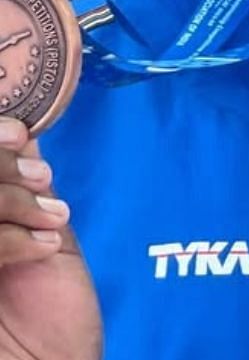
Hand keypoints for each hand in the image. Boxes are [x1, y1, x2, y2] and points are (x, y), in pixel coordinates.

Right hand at [0, 119, 100, 359]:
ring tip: (51, 219)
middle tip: (41, 178)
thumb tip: (26, 129)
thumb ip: (25, 187)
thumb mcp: (40, 237)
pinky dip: (9, 240)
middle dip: (0, 169)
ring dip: (13, 203)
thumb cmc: (47, 310)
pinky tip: (43, 248)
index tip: (19, 134)